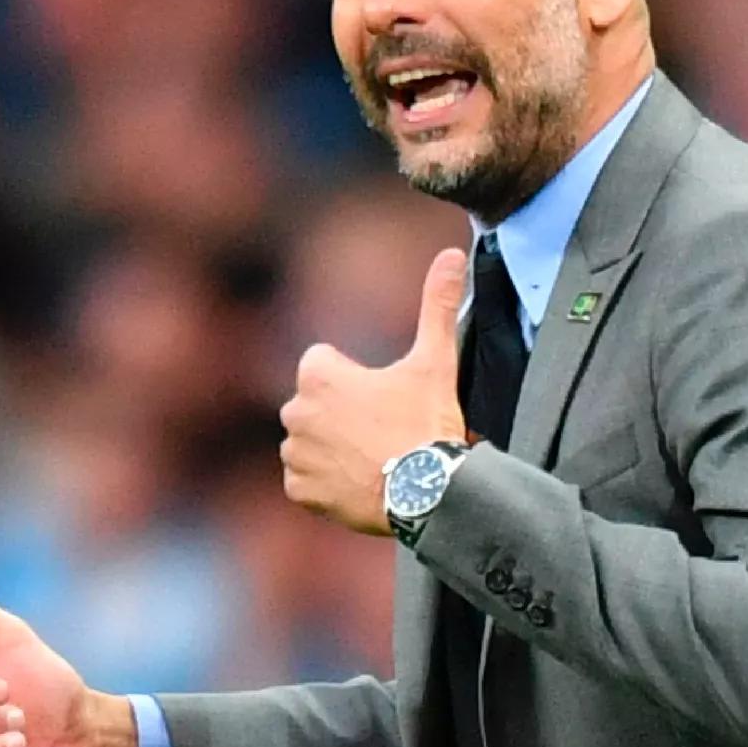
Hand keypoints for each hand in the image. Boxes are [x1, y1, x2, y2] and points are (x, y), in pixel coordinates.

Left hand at [282, 249, 471, 534]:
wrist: (428, 492)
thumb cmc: (427, 423)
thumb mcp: (435, 360)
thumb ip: (438, 304)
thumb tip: (453, 254)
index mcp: (317, 376)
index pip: (322, 364)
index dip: (353, 377)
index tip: (381, 395)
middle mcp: (294, 413)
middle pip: (315, 405)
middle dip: (340, 413)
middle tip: (381, 430)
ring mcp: (295, 454)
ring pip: (309, 443)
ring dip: (331, 448)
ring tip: (373, 457)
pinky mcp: (299, 491)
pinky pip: (305, 481)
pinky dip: (326, 483)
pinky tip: (359, 482)